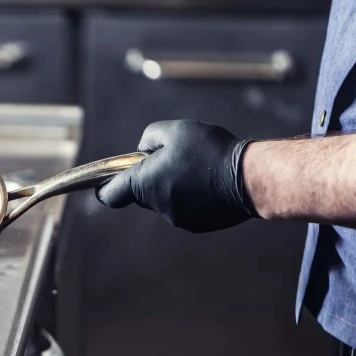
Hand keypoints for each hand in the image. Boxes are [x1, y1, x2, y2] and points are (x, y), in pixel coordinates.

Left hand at [96, 120, 256, 232]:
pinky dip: (191, 197)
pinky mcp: (198, 225)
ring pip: (165, 200)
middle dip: (150, 179)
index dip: (105, 187)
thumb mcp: (174, 130)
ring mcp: (178, 218)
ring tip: (198, 168)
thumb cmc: (209, 150)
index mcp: (144, 184)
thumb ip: (149, 138)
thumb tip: (143, 151)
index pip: (110, 194)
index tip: (105, 181)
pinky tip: (210, 182)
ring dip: (173, 186)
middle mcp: (157, 206)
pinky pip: (186, 208)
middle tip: (172, 159)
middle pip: (141, 194)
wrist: (250, 178)